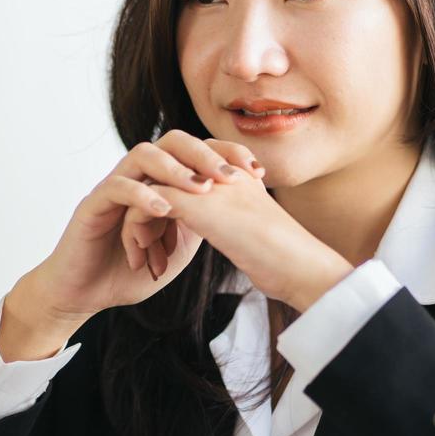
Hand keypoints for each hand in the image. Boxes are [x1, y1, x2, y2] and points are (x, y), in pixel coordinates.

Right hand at [0, 132, 260, 360]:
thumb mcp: (178, 247)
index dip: (227, 154)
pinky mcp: (92, 206)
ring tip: (199, 188)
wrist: (86, 295)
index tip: (257, 173)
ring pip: (143, 155)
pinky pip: (117, 188)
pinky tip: (164, 210)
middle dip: (203, 153)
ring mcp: (113, 188)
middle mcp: (137, 177)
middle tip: (229, 174)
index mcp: (160, 182)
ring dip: (174, 169)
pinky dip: (143, 195)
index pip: (196, 151)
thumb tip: (239, 211)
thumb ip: (201, 223)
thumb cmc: (128, 271)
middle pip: (171, 141)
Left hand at [143, 132, 353, 311]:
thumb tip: (225, 228)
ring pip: (150, 188)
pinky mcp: (194, 204)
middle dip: (146, 210)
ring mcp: (206, 184)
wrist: (296, 264)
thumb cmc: (281, 256)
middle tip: (145, 245)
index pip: (184, 173)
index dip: (168, 201)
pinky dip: (138, 230)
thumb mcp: (253, 225)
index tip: (163, 237)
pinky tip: (146, 260)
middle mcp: (218, 170)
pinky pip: (146, 204)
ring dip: (139, 223)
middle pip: (163, 176)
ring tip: (143, 255)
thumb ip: (234, 215)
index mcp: (233, 173)